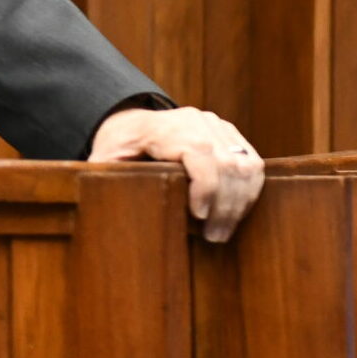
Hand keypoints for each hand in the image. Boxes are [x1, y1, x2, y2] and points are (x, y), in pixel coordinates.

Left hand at [89, 106, 264, 242]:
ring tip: (224, 230)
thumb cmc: (118, 146)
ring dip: (240, 202)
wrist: (133, 122)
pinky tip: (236, 214)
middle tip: (215, 236)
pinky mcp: (231, 134)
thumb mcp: (103, 158)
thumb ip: (104, 175)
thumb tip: (104, 201)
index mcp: (164, 127)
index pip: (199, 151)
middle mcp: (196, 121)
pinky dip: (249, 191)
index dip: (206, 185)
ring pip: (246, 163)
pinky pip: (253, 163)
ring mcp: (217, 126)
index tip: (199, 216)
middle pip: (227, 162)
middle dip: (225, 204)